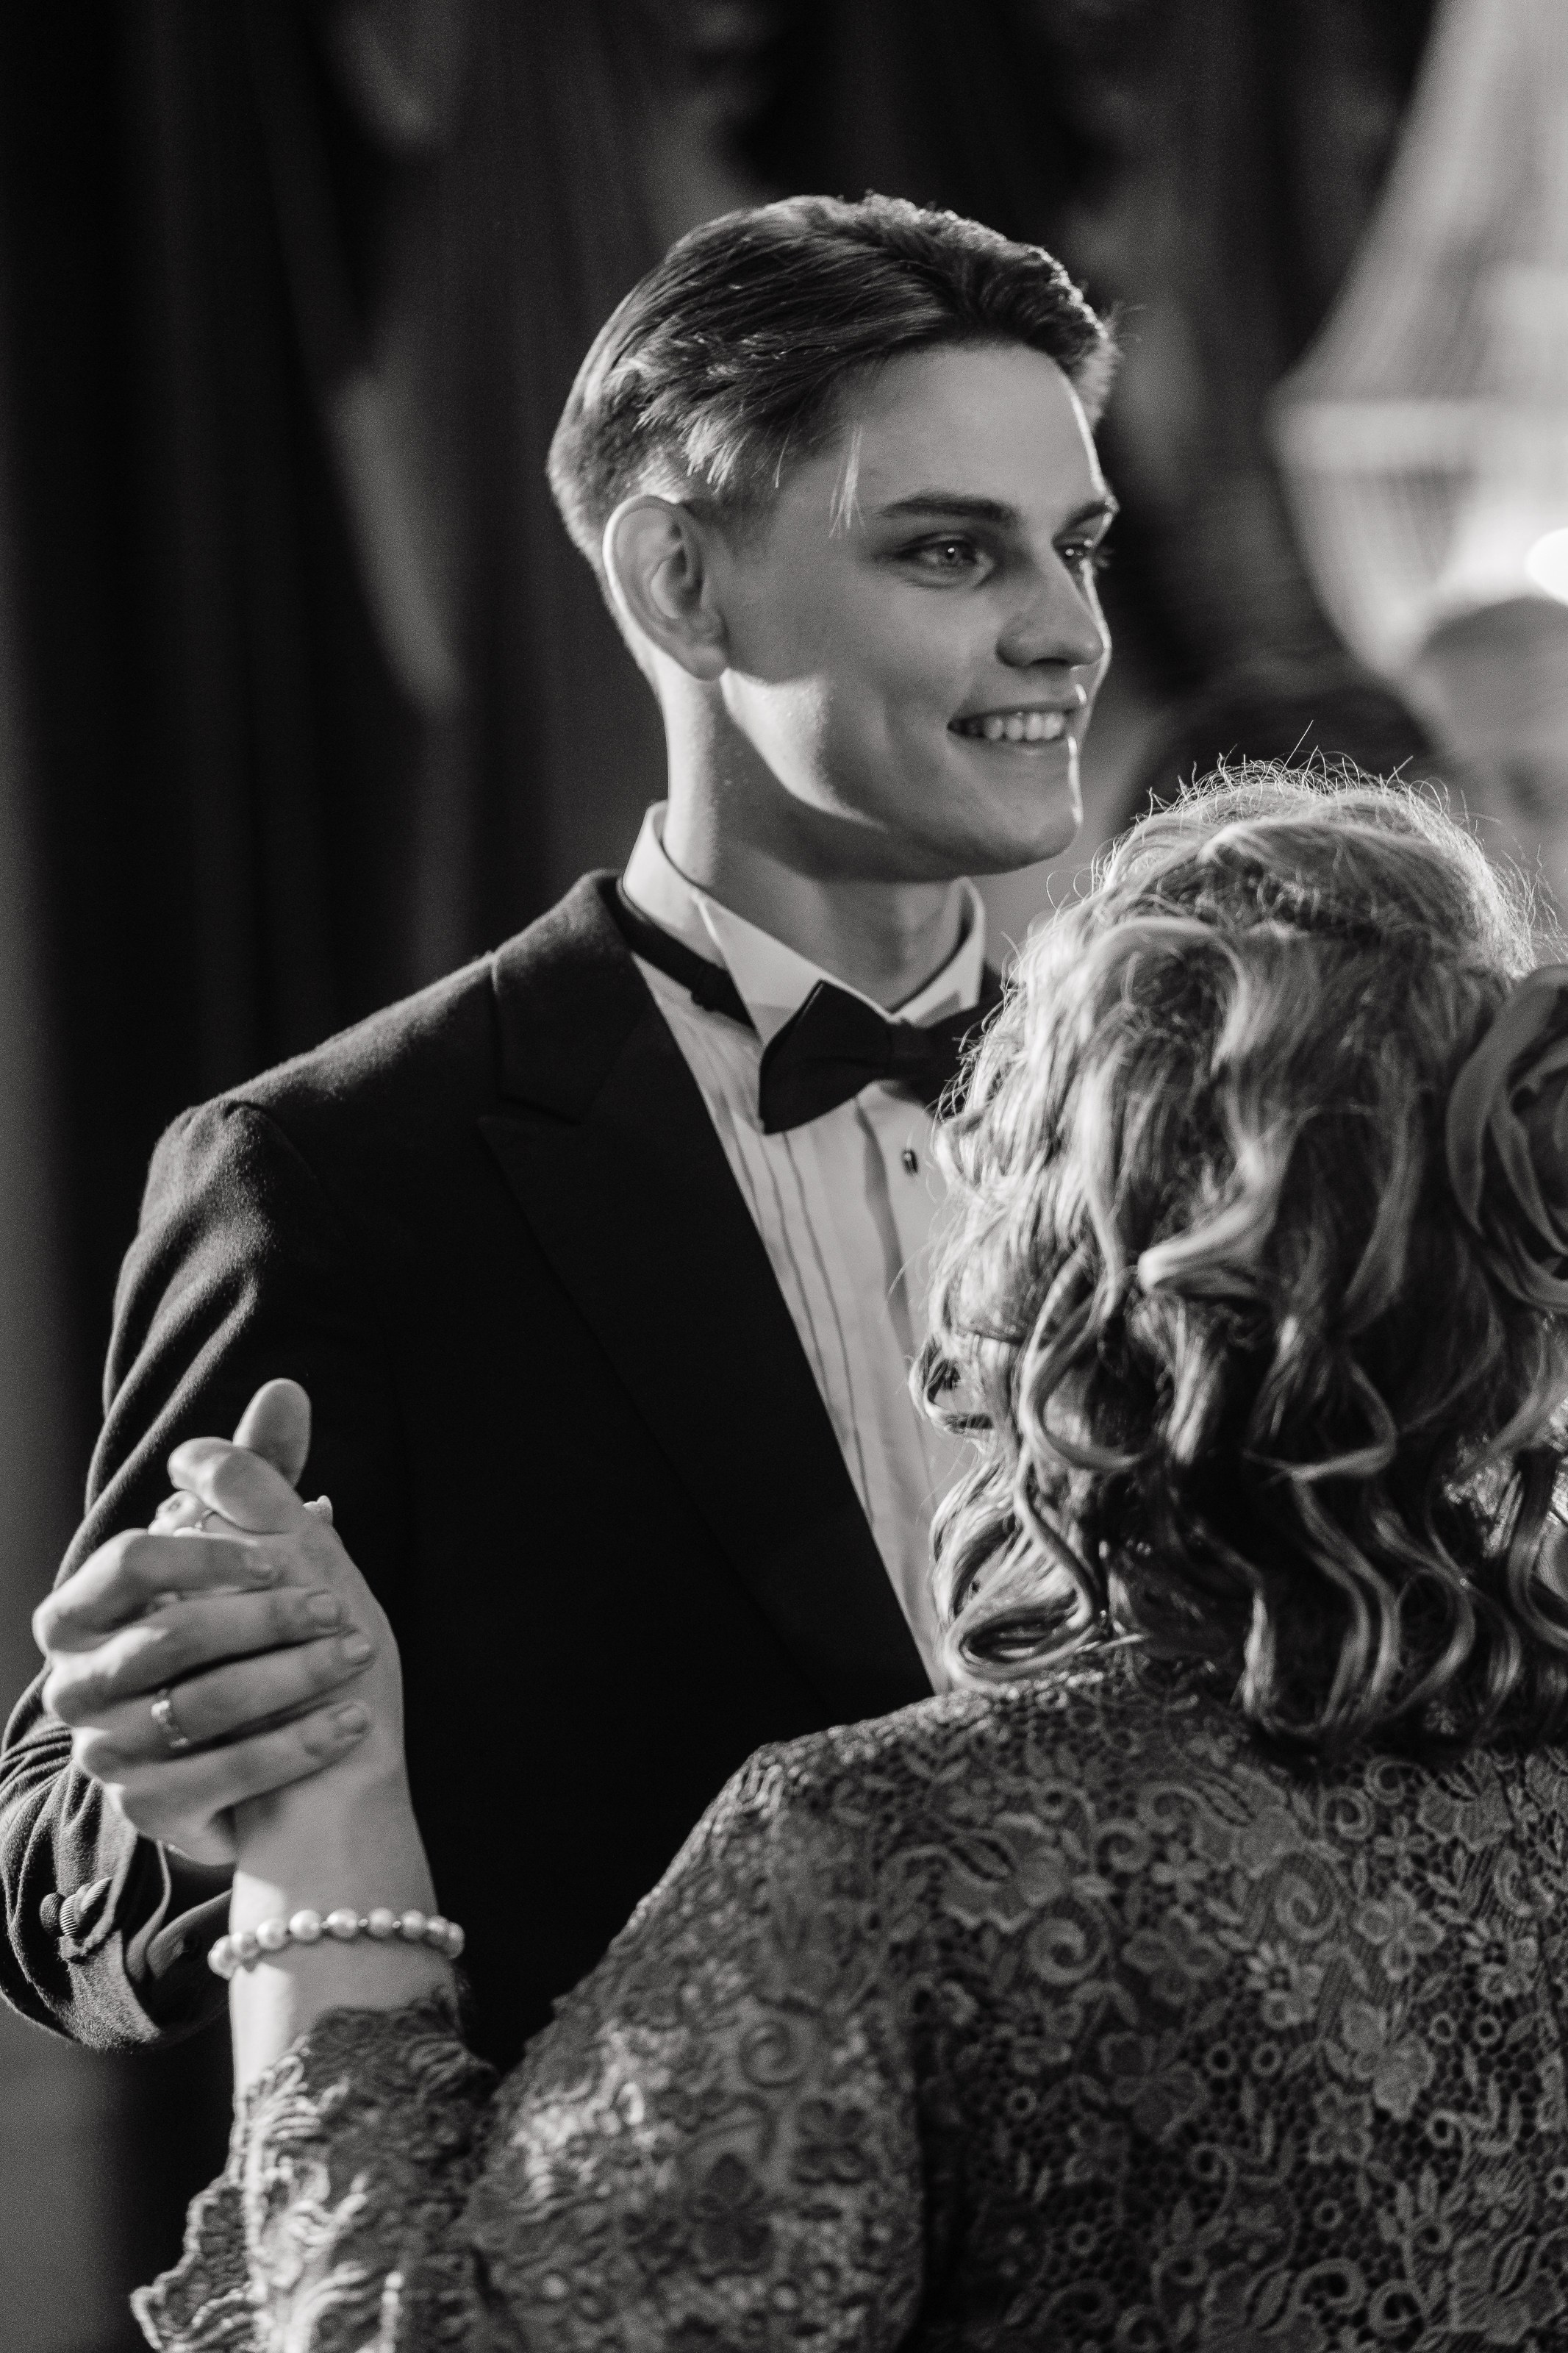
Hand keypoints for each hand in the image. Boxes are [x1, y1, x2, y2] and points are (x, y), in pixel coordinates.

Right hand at [36, 1381, 388, 1864]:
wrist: (255, 1753)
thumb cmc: (247, 1630)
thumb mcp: (252, 1547)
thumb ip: (259, 1474)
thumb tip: (287, 1388)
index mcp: (82, 1609)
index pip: (130, 1561)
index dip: (208, 1552)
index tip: (282, 1553)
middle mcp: (76, 1683)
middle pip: (170, 1637)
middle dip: (266, 1619)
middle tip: (340, 1607)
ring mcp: (103, 1752)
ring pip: (199, 1708)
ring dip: (292, 1679)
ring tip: (358, 1654)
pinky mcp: (145, 1810)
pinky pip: (222, 1778)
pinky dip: (296, 1746)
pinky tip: (353, 1720)